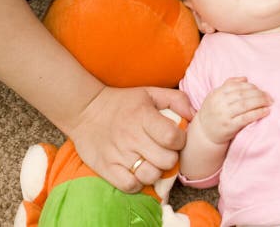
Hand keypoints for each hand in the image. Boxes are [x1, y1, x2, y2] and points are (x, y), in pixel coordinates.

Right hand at [69, 86, 193, 192]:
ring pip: (150, 176)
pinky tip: (137, 172)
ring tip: (151, 163)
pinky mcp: (106, 168)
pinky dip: (137, 183)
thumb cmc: (123, 103)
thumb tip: (193, 115)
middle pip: (166, 160)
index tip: (175, 139)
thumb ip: (176, 100)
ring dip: (155, 172)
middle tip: (163, 152)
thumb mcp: (150, 93)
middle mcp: (132, 137)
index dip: (180, 141)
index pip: (172, 137)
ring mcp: (118, 154)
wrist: (85, 110)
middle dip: (170, 158)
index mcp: (143, 117)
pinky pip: (130, 186)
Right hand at [198, 77, 271, 143]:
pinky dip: (257, 113)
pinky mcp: (229, 127)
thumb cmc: (213, 113)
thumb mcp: (216, 96)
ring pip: (245, 105)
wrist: (204, 134)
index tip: (260, 89)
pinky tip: (266, 111)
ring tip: (270, 102)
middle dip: (258, 94)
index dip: (251, 86)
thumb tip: (245, 78)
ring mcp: (224, 115)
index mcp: (217, 93)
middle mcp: (220, 103)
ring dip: (260, 102)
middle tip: (269, 96)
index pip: (237, 86)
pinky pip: (246, 118)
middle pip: (243, 94)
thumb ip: (229, 85)